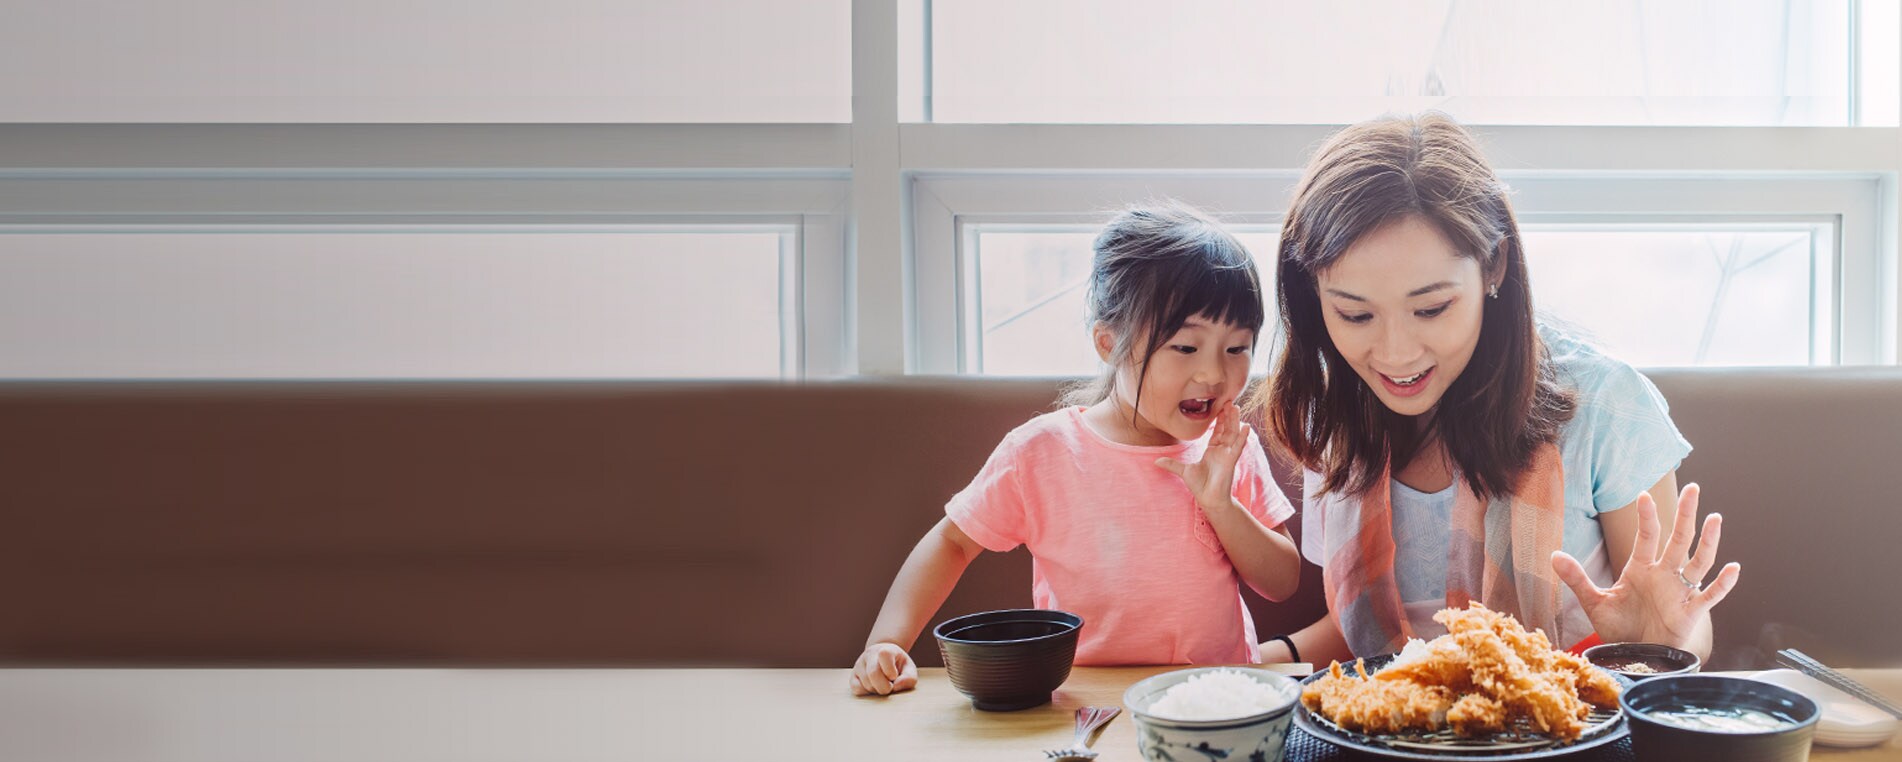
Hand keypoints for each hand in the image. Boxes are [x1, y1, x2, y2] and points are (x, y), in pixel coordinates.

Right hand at [849, 642, 917, 695]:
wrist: (884, 660)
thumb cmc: (898, 666)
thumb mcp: (909, 669)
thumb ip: (909, 678)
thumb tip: (896, 686)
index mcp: (886, 649)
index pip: (884, 654)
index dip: (889, 669)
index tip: (894, 675)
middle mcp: (870, 654)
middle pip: (873, 673)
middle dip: (884, 687)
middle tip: (890, 687)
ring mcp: (859, 664)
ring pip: (867, 684)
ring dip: (877, 690)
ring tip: (882, 685)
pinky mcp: (853, 676)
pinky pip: (857, 689)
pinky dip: (867, 693)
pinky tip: (873, 687)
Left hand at [1155, 399, 1246, 512]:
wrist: (1208, 499)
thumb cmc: (1200, 486)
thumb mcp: (1184, 471)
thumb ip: (1172, 464)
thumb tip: (1156, 462)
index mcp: (1212, 450)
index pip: (1217, 431)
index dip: (1219, 419)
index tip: (1220, 406)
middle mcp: (1221, 451)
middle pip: (1226, 429)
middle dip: (1228, 416)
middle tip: (1229, 401)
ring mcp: (1227, 455)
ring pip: (1232, 434)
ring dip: (1235, 421)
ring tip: (1236, 407)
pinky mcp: (1231, 461)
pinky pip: (1237, 447)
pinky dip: (1242, 437)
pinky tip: (1246, 426)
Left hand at [1551, 483, 1740, 649]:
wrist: (1634, 657)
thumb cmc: (1619, 628)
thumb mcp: (1594, 602)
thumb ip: (1577, 578)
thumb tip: (1553, 555)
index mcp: (1642, 568)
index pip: (1647, 536)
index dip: (1646, 516)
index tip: (1643, 495)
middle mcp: (1664, 575)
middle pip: (1678, 539)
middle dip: (1685, 514)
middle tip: (1693, 489)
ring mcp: (1679, 592)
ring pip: (1698, 561)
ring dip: (1707, 541)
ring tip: (1716, 518)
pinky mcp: (1690, 612)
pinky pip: (1710, 595)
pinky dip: (1722, 583)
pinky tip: (1733, 568)